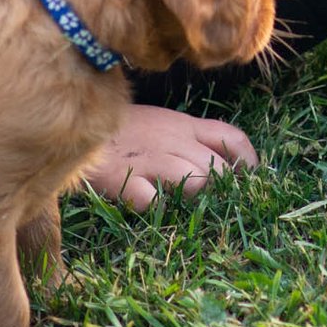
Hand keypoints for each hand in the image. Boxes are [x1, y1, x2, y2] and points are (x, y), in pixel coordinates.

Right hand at [84, 103, 258, 212]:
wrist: (75, 119)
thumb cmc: (122, 128)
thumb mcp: (161, 121)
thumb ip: (187, 136)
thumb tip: (218, 158)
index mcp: (184, 125)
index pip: (231, 137)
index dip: (248, 160)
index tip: (252, 178)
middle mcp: (173, 141)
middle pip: (217, 166)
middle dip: (223, 187)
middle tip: (218, 203)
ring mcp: (150, 160)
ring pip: (195, 181)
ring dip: (194, 195)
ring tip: (183, 203)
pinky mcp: (123, 180)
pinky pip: (150, 200)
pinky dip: (154, 206)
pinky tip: (149, 205)